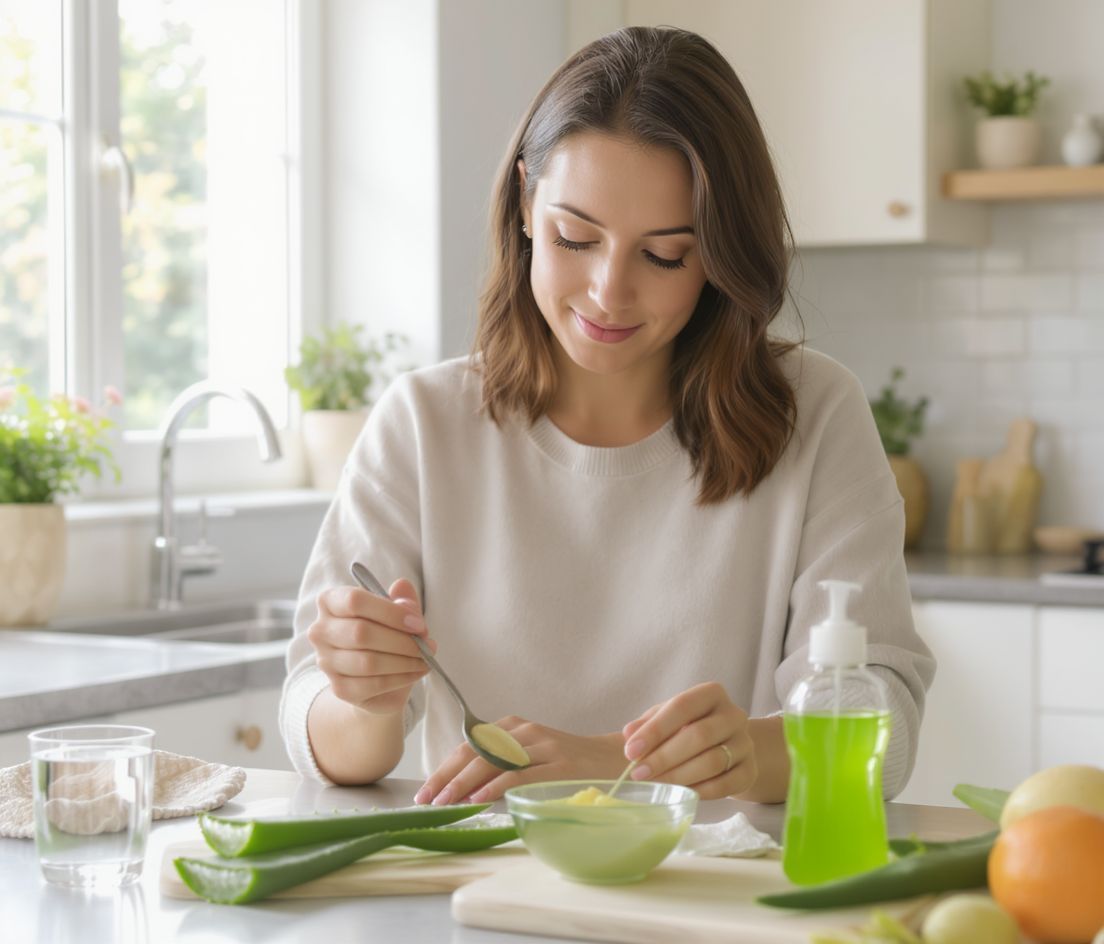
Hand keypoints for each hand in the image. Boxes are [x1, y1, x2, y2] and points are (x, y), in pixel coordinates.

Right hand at [308, 578, 436, 716]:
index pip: (355, 600)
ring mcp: (327, 662)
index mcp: (331, 602)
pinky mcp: (339, 688)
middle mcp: (321, 630)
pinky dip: (401, 678)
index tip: (418, 623)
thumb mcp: (398, 614)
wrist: (376, 679)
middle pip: (361, 632)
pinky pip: (374, 684)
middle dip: (402, 640)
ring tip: (425, 658)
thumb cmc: (386, 636)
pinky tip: (416, 672)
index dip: (390, 612)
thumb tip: (402, 586)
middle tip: (427, 644)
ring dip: (405, 661)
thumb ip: (402, 601)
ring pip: (368, 662)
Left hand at [413, 719, 626, 805]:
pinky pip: (519, 775)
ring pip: (493, 762)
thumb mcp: (528, 755)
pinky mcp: (557, 764)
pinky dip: (495, 786)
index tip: (425, 790)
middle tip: (427, 799)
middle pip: (475, 752)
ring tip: (445, 802)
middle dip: (446, 777)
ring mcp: (541, 746)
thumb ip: (499, 764)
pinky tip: (478, 798)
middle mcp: (523, 731)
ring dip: (464, 783)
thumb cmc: (564, 763)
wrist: (610, 758)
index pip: (469, 745)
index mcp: (512, 727)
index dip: (444, 768)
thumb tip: (458, 788)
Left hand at [621, 681, 756, 799]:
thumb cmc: (692, 726)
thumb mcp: (669, 717)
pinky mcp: (750, 771)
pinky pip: (725, 785)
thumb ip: (648, 723)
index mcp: (712, 694)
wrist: (729, 744)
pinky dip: (698, 791)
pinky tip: (678, 793)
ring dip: (678, 776)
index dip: (654, 730)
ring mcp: (745, 744)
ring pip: (712, 762)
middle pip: (699, 735)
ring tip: (654, 784)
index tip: (630, 751)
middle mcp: (734, 715)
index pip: (682, 707)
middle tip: (638, 773)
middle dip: (664, 756)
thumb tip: (629, 734)